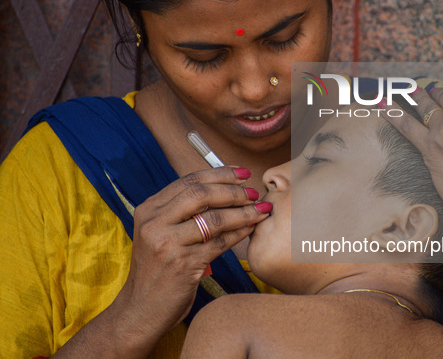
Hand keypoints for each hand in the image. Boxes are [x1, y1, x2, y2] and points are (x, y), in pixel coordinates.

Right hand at [109, 166, 270, 350]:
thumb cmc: (157, 270)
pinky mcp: (183, 265)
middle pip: (201, 194)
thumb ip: (180, 212)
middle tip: (254, 193)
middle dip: (233, 191)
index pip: (189, 181)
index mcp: (149, 209)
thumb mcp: (159, 234)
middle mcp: (154, 223)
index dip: (220, 174)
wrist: (140, 310)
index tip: (242, 172)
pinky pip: (220, 243)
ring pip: (215, 219)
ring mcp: (167, 244)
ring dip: (244, 212)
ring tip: (261, 210)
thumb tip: (222, 188)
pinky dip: (239, 233)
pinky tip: (251, 229)